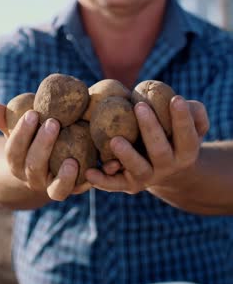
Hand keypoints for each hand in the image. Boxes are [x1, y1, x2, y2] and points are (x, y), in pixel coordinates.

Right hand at [0, 103, 90, 199]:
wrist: (50, 162)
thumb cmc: (34, 138)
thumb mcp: (21, 129)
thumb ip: (7, 119)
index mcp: (17, 162)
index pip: (13, 150)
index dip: (21, 133)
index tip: (32, 113)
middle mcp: (32, 178)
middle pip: (33, 166)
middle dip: (42, 144)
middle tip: (53, 122)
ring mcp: (51, 187)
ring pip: (54, 187)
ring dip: (63, 175)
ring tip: (71, 160)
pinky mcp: (72, 189)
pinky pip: (75, 190)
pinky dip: (81, 181)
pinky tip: (88, 167)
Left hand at [85, 96, 208, 193]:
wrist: (167, 169)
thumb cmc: (176, 135)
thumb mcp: (192, 124)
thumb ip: (194, 112)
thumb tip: (183, 102)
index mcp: (186, 153)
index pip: (187, 136)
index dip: (183, 119)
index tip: (176, 99)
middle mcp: (168, 167)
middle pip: (160, 152)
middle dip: (151, 129)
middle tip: (140, 106)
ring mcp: (148, 177)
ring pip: (138, 169)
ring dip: (127, 155)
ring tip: (115, 140)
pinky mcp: (128, 184)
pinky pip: (114, 184)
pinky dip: (102, 180)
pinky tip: (89, 171)